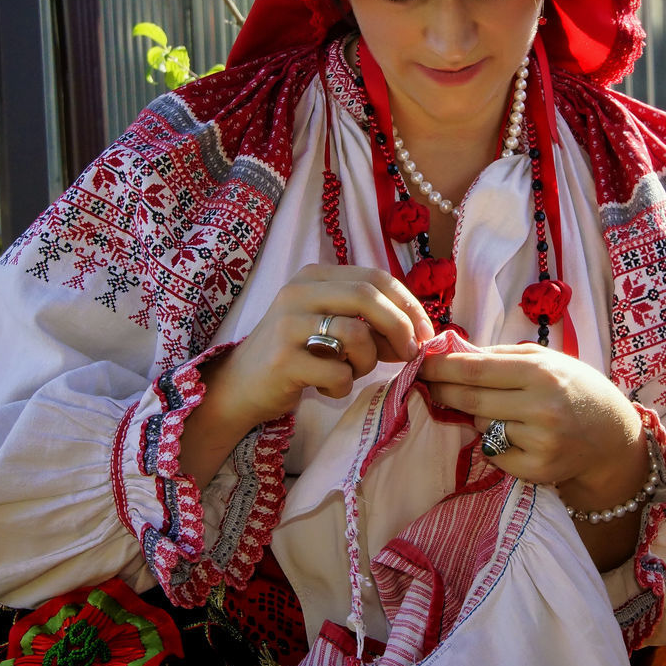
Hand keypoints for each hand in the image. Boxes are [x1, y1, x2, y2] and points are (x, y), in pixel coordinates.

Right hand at [207, 264, 435, 431]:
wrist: (240, 386)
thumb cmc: (294, 355)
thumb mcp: (330, 329)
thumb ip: (369, 325)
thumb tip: (419, 335)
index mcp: (314, 276)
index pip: (375, 277)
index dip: (408, 304)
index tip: (425, 332)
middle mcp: (298, 292)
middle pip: (368, 296)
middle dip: (400, 327)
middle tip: (410, 355)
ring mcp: (287, 324)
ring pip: (356, 336)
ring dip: (368, 362)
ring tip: (351, 372)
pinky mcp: (283, 360)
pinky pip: (338, 373)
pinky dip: (343, 387)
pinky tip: (326, 389)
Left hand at [418, 344, 647, 507]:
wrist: (613, 436)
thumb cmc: (576, 389)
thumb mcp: (548, 359)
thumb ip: (503, 356)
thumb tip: (456, 352)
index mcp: (541, 372)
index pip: (476, 369)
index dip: (442, 366)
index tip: (420, 362)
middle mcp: (540, 407)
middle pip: (470, 399)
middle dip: (442, 390)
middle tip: (425, 383)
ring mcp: (539, 442)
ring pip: (481, 425)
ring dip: (475, 415)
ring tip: (496, 408)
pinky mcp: (537, 470)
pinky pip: (494, 453)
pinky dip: (493, 442)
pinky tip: (512, 434)